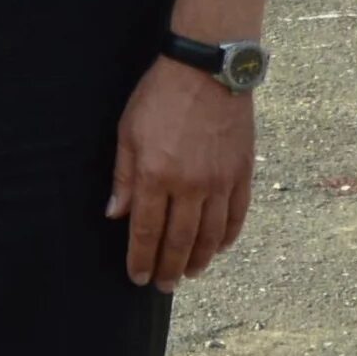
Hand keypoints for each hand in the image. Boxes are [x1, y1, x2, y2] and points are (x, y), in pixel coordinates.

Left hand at [106, 54, 254, 291]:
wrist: (207, 69)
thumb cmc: (160, 96)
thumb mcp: (128, 132)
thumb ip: (123, 176)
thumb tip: (114, 214)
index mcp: (156, 176)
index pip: (146, 231)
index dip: (141, 258)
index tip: (137, 277)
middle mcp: (190, 185)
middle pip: (180, 240)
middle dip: (169, 268)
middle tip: (163, 286)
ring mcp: (220, 181)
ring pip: (211, 234)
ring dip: (200, 259)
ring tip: (190, 274)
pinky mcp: (242, 172)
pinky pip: (237, 214)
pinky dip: (228, 236)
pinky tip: (220, 248)